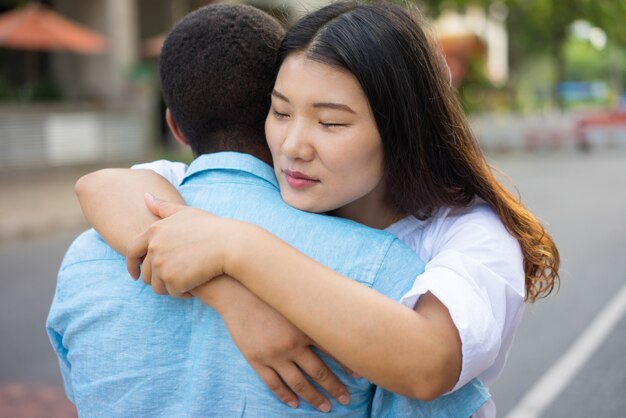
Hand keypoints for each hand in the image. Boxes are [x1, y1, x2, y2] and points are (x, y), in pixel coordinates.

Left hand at [126, 193, 232, 296]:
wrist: (229, 244)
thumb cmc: (211, 227)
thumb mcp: (186, 212)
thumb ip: (163, 207)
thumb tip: (145, 196)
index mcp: (154, 231)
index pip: (132, 251)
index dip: (132, 265)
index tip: (135, 274)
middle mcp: (154, 248)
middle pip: (146, 273)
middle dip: (156, 280)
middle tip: (172, 282)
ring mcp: (162, 265)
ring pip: (157, 286)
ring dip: (170, 288)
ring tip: (185, 284)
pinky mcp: (172, 280)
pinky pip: (172, 293)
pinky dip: (182, 292)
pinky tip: (194, 287)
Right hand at [197, 280, 349, 411]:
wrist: (237, 292)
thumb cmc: (269, 292)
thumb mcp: (295, 299)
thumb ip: (314, 309)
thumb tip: (335, 313)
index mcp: (304, 327)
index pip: (332, 351)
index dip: (347, 365)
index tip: (360, 377)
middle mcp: (292, 344)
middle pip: (319, 372)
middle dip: (335, 388)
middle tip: (346, 400)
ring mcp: (274, 355)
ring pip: (298, 383)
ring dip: (314, 397)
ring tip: (326, 407)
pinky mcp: (257, 360)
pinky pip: (273, 384)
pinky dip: (285, 396)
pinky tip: (295, 404)